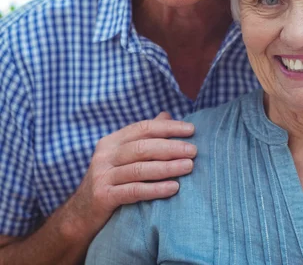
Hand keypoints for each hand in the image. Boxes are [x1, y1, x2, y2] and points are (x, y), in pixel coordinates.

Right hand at [71, 112, 195, 233]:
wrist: (80, 215)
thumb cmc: (110, 181)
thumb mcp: (122, 156)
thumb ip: (143, 136)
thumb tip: (167, 115)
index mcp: (111, 141)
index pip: (143, 127)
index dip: (168, 127)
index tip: (191, 129)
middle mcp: (105, 155)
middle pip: (143, 146)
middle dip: (171, 147)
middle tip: (193, 151)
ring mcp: (102, 176)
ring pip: (140, 168)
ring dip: (167, 167)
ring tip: (189, 167)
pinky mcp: (103, 197)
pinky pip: (134, 191)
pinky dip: (155, 189)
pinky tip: (174, 188)